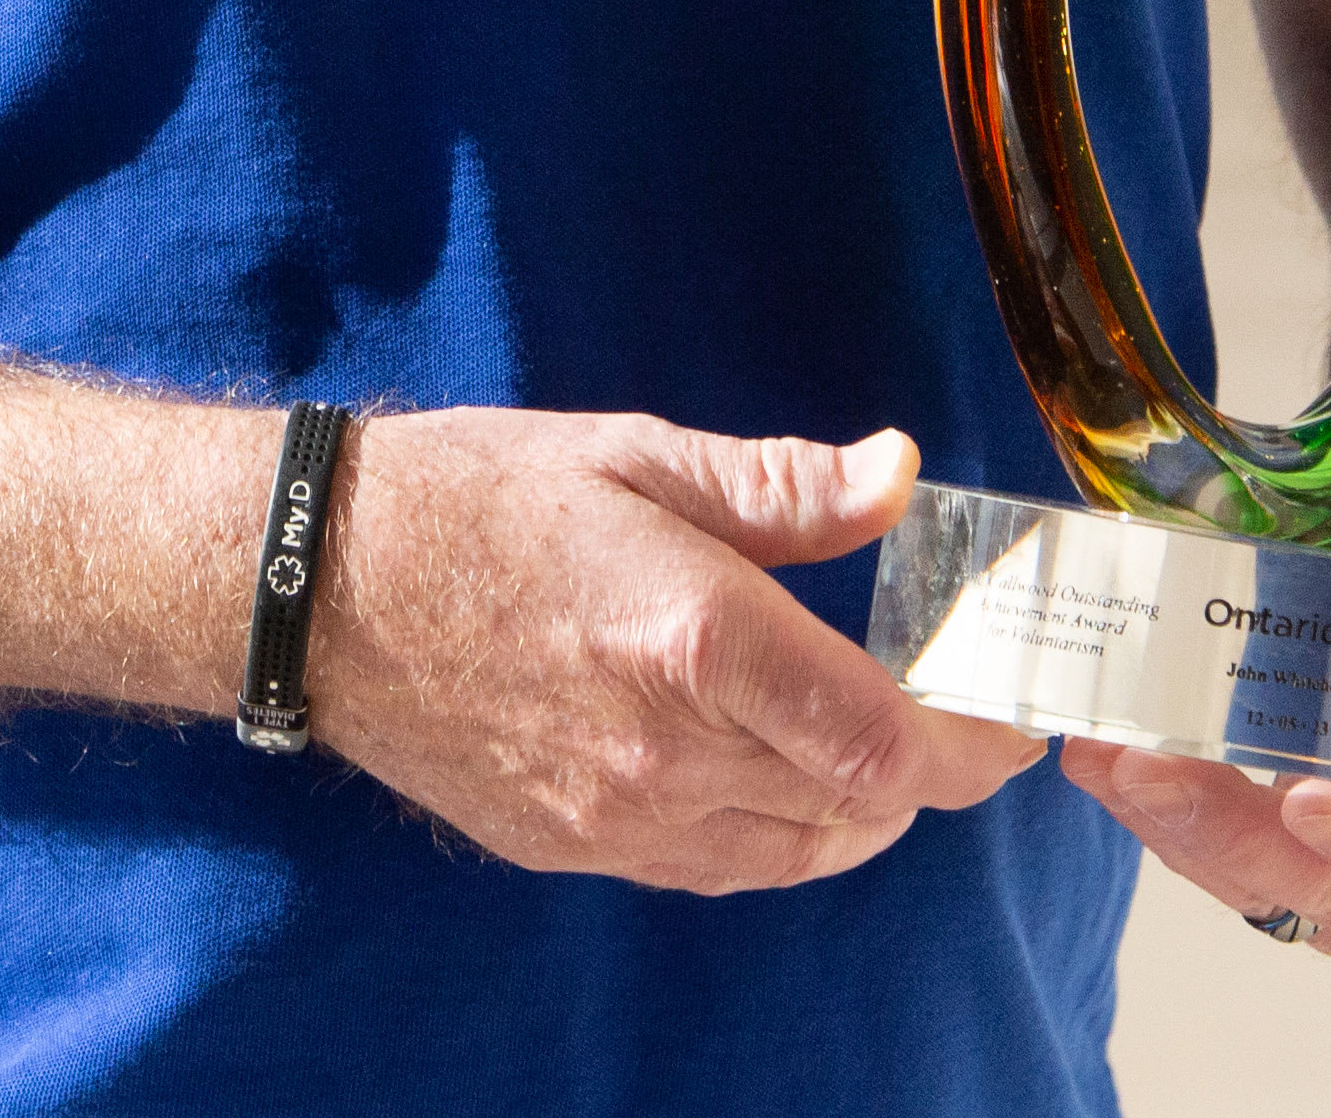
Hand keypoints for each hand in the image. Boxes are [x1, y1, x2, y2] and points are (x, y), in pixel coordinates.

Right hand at [308, 413, 1047, 894]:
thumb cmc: (477, 501)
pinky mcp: (577, 850)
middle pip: (863, 809)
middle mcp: (666, 751)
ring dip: (860, 806)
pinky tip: (774, 766)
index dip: (973, 738)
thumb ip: (784, 487)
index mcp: (696, 639)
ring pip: (802, 856)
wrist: (323, 590)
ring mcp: (618, 818)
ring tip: (868, 730)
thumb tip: (898, 474)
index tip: (1007, 706)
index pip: (885, 743)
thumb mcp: (638, 459)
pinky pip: (722, 871)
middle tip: (951, 700)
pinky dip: (780, 833)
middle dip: (931, 764)